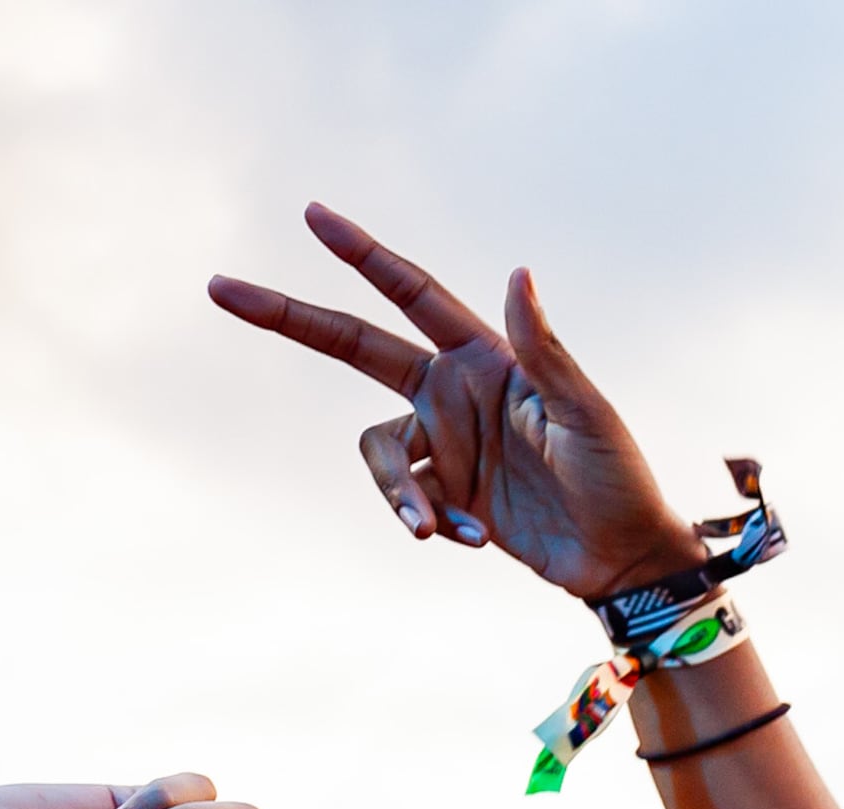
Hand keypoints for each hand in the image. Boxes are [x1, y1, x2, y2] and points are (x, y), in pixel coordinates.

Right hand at [210, 205, 706, 598]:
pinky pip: (405, 500)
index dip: (362, 255)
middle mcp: (454, 392)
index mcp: (487, 358)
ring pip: (376, 452)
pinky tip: (471, 538)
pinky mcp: (443, 495)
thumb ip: (546, 351)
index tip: (313, 216)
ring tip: (437, 528)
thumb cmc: (618, 476)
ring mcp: (444, 445)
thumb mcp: (585, 413)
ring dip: (397, 492)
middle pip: (354, 345)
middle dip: (290, 317)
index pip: (412, 295)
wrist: (623, 558)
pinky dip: (427, 520)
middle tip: (220, 288)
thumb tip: (518, 273)